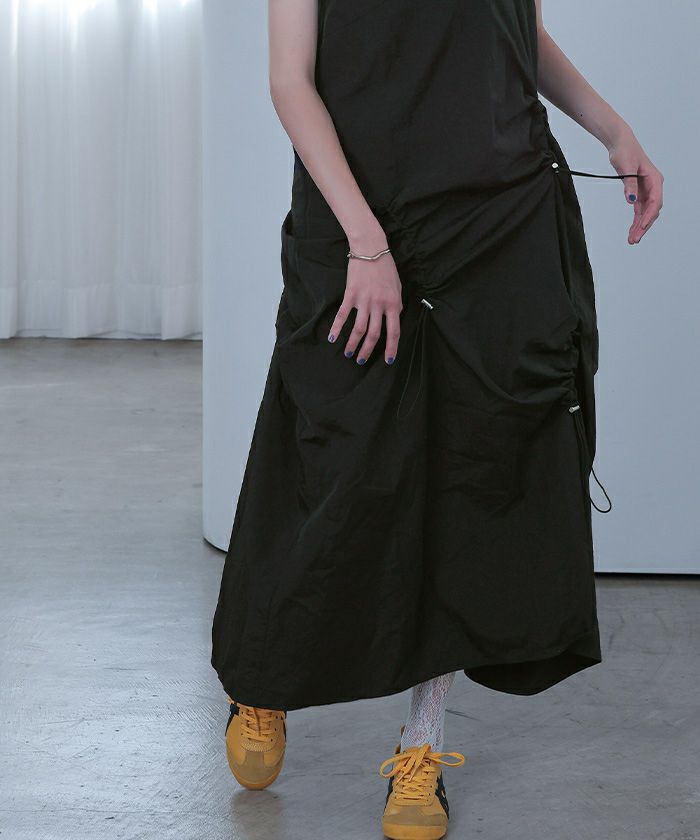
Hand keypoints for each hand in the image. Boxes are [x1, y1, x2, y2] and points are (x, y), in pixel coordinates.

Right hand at [327, 249, 402, 365]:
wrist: (371, 249)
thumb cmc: (386, 268)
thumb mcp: (398, 287)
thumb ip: (396, 305)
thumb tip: (393, 320)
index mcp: (394, 304)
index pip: (394, 332)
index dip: (391, 348)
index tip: (388, 360)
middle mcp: (379, 304)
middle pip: (374, 334)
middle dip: (368, 351)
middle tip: (361, 361)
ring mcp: (364, 300)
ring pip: (358, 329)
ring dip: (353, 344)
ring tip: (348, 353)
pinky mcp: (350, 294)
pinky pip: (343, 315)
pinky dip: (337, 328)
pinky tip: (332, 337)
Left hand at [607, 130, 663, 244]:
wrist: (620, 144)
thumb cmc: (624, 152)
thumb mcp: (625, 168)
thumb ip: (629, 184)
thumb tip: (631, 200)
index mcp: (655, 179)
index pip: (655, 202)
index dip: (648, 216)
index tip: (641, 227)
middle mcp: (653, 186)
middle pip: (651, 211)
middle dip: (643, 226)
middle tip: (634, 240)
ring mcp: (646, 190)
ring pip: (645, 213)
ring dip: (639, 226)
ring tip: (632, 240)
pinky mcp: (638, 192)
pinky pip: (639, 210)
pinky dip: (636, 220)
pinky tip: (632, 231)